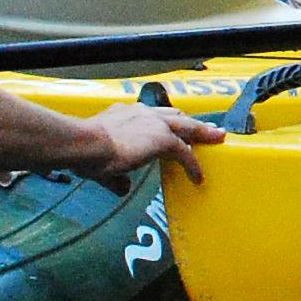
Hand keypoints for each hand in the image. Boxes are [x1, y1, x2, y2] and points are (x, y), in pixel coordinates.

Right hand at [85, 103, 225, 181]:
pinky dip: (192, 164)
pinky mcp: (162, 139)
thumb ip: (116, 176)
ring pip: (187, 127)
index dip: (161, 122)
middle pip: (174, 115)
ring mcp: (154, 124)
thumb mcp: (100, 163)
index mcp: (124, 114)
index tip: (166, 128)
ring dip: (203, 133)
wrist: (86, 144)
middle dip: (189, 122)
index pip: (150, 115)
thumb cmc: (84, 151)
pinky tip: (197, 176)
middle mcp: (141, 113)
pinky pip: (185, 152)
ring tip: (217, 138)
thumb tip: (123, 187)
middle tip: (203, 128)